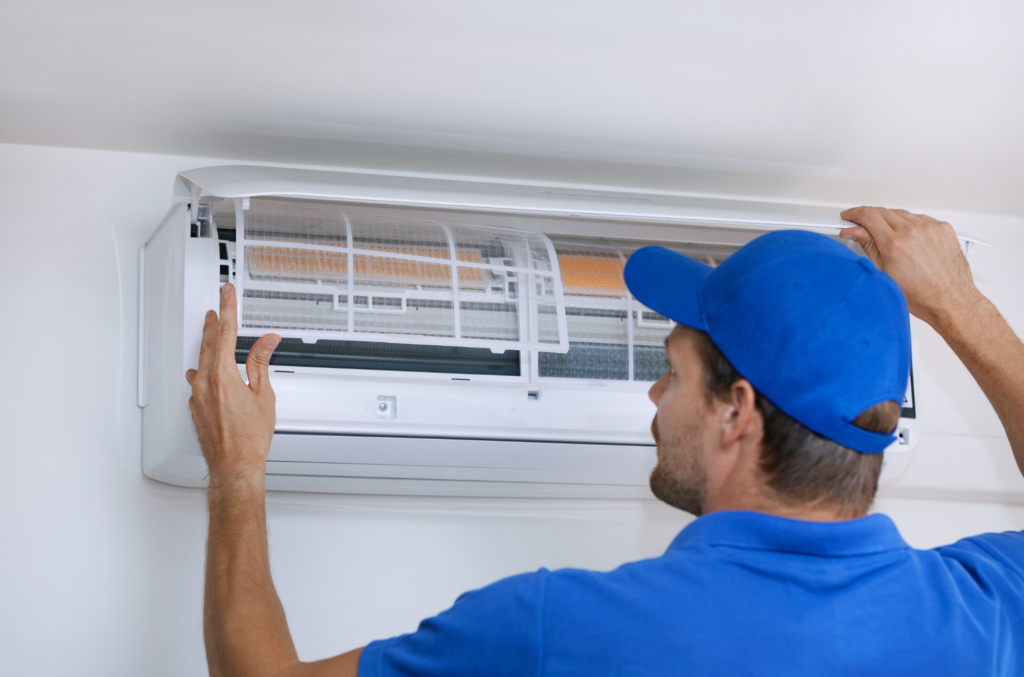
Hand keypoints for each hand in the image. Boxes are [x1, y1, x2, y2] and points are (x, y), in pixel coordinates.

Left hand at [185, 283, 280, 485]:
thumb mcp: (263, 395)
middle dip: (214, 322)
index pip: (225, 333)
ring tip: (211, 331)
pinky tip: (202, 370)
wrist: (234, 466)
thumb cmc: (250, 439)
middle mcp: (205, 383)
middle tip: (217, 306)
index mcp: (222, 376)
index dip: (228, 309)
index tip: (226, 293)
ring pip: (200, 361)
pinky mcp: (196, 408)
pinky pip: (196, 381)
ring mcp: (197, 396)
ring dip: (207, 344)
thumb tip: (266, 342)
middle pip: (208, 343)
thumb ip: (261, 363)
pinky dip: (202, 370)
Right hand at [839, 207, 981, 330]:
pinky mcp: (943, 229)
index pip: (868, 215)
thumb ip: (867, 246)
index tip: (850, 216)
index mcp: (895, 244)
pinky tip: (909, 239)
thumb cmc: (920, 295)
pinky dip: (911, 224)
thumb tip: (854, 232)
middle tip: (866, 229)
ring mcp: (931, 228)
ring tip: (891, 239)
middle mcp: (914, 232)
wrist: (950, 301)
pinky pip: (921, 218)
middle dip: (870, 218)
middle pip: (884, 212)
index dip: (854, 213)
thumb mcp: (883, 273)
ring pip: (902, 213)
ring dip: (891, 221)